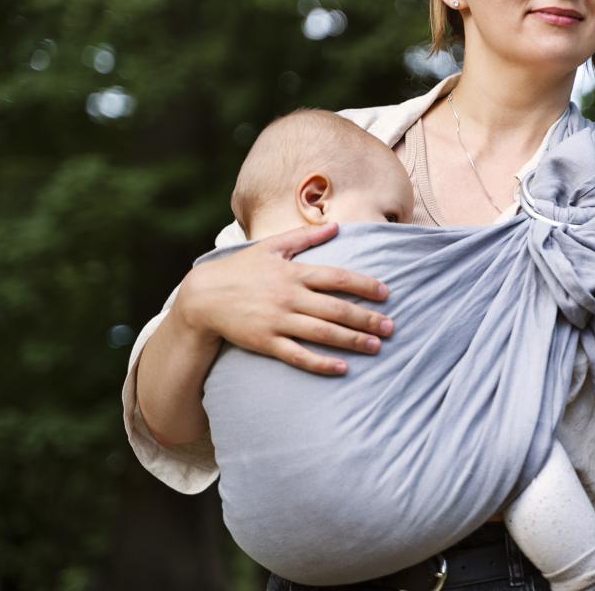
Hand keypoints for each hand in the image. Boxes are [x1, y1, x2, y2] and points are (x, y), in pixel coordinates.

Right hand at [170, 223, 392, 374]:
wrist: (202, 297)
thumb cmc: (240, 269)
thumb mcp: (271, 247)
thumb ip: (305, 237)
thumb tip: (336, 226)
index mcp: (294, 272)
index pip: (337, 278)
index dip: (364, 285)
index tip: (386, 293)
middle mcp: (289, 296)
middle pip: (336, 308)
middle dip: (367, 319)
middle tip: (392, 327)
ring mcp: (278, 320)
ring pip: (323, 333)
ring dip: (352, 341)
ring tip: (376, 346)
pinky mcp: (266, 342)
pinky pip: (298, 355)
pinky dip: (321, 363)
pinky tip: (342, 368)